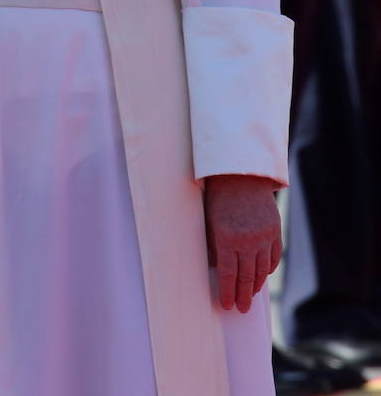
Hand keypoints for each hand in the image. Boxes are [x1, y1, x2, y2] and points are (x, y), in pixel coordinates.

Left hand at [204, 174, 282, 312]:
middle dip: (243, 295)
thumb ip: (212, 244)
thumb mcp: (208, 219)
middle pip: (246, 277)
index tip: (226, 305)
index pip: (227, 274)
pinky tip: (263, 277)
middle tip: (241, 309)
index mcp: (226, 237)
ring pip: (262, 270)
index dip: (227, 292)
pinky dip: (268, 269)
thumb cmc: (218, 196)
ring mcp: (264, 236)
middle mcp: (247, 240)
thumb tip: (214, 268)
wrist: (241, 173)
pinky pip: (273, 257)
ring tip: (251, 296)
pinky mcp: (275, 231)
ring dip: (256, 286)